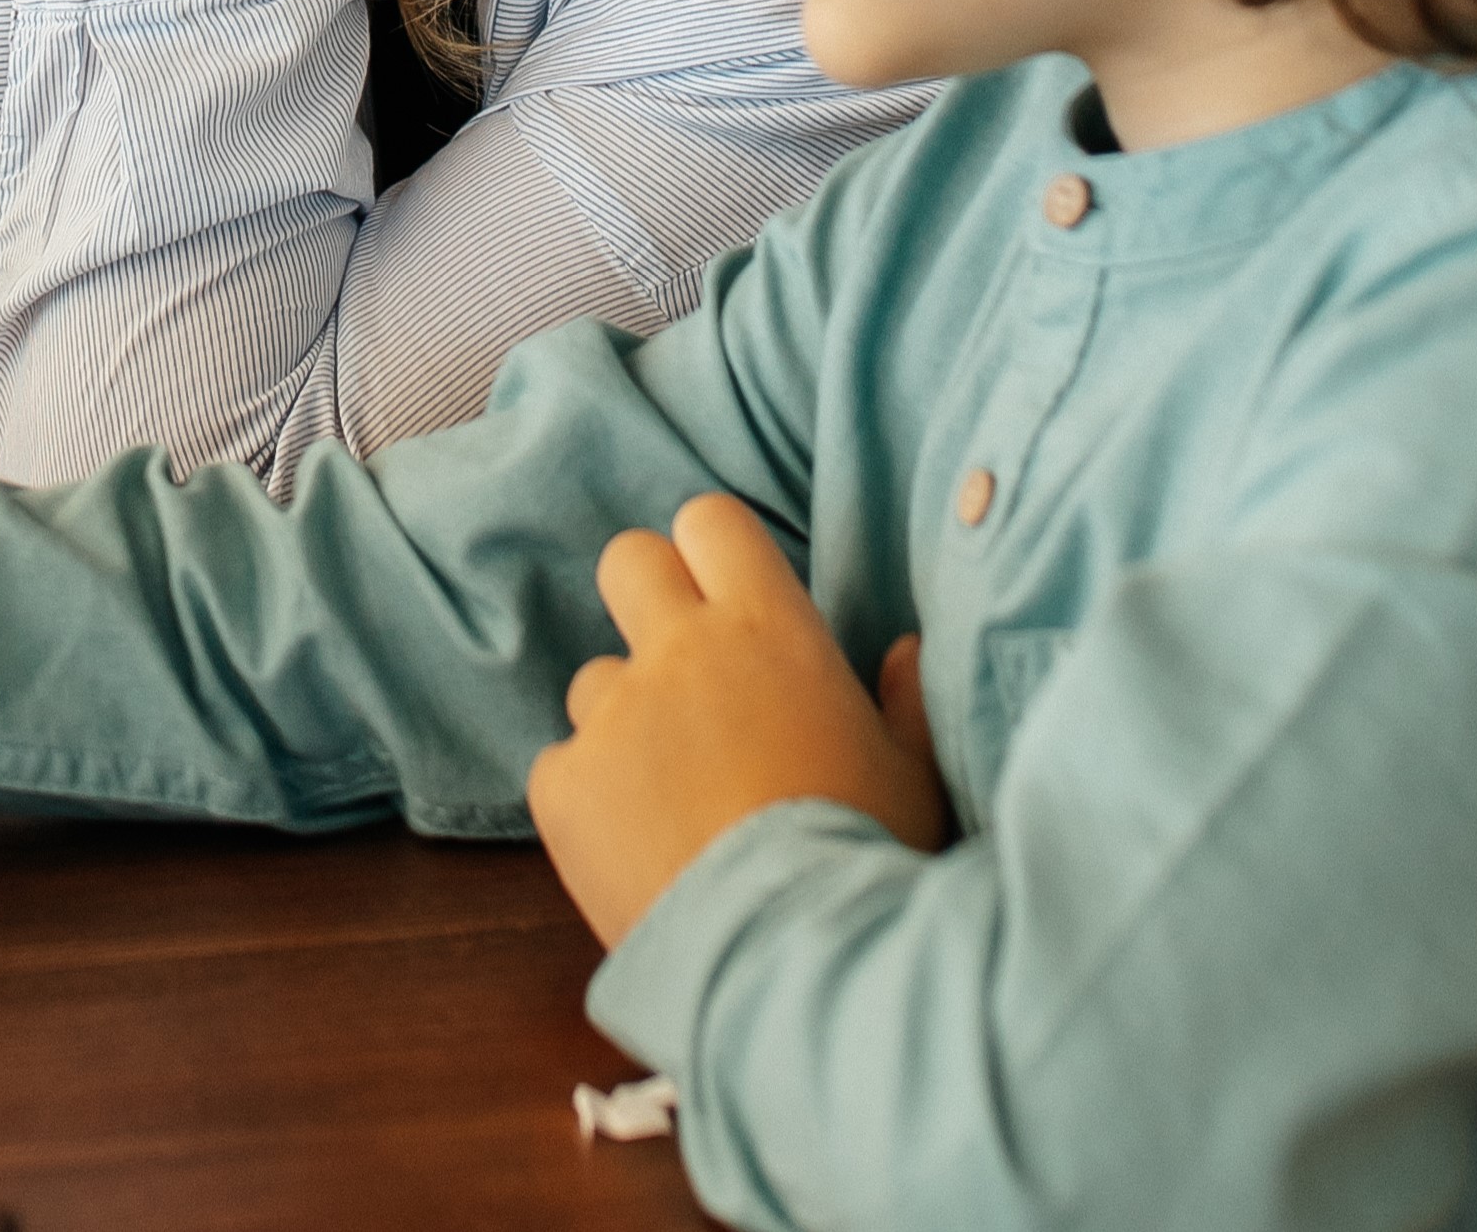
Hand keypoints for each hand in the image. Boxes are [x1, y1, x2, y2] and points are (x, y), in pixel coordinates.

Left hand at [525, 494, 950, 949]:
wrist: (792, 955)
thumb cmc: (866, 857)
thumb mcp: (913, 775)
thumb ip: (904, 700)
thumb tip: (903, 650)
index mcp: (769, 627)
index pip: (711, 520)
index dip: (711, 554)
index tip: (728, 602)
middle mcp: (680, 649)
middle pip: (627, 561)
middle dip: (646, 602)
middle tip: (682, 673)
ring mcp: (613, 713)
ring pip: (594, 680)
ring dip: (623, 721)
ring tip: (675, 801)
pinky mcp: (564, 783)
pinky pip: (563, 768)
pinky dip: (591, 801)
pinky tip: (638, 852)